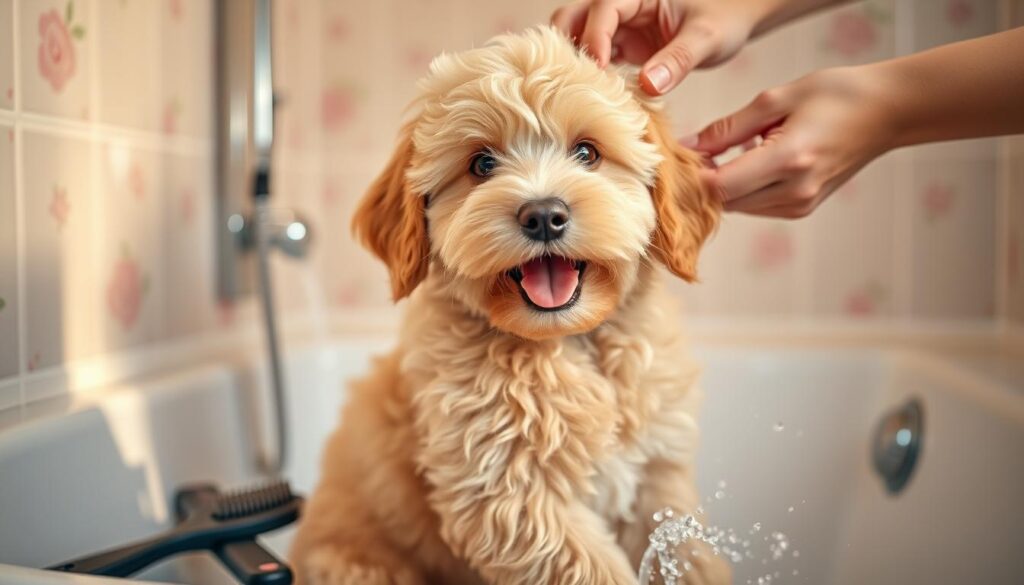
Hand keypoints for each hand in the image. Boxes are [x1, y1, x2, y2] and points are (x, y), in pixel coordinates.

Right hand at [551, 0, 764, 94]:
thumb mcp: (708, 37)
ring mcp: (619, 27)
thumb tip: (648, 85)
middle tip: (573, 78)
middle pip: (574, 16)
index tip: (598, 68)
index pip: (603, 8)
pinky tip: (596, 98)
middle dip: (566, 44)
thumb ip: (679, 59)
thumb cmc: (725, 17)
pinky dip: (590, 75)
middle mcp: (622, 6)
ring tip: (580, 91)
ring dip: (574, 62)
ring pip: (578, 37)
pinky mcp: (623, 46)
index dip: (595, 37)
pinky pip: (595, 58)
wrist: (734, 19)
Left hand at [691, 66, 896, 218]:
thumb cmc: (834, 95)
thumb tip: (688, 147)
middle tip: (693, 152)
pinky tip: (748, 163)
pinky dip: (742, 189)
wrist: (886, 112)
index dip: (693, 174)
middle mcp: (795, 191)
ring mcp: (800, 205)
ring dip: (722, 186)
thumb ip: (728, 128)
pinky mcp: (802, 209)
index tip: (679, 155)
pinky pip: (755, 206)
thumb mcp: (775, 100)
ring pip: (737, 207)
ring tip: (724, 153)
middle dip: (702, 181)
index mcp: (789, 160)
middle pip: (725, 201)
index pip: (721, 185)